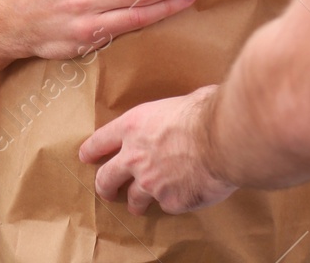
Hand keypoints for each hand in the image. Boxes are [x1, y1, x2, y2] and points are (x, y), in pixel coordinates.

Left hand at [79, 85, 237, 215]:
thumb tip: (188, 111)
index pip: (101, 141)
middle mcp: (135, 157)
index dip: (91, 150)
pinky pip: (167, 205)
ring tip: (138, 207)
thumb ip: (170, 115)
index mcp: (133, 126)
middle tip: (106, 191)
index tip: (86, 157)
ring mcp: (150, 182)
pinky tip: (179, 199)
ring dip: (135, 203)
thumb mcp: (178, 102)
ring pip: (133, 199)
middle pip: (106, 177)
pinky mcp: (170, 201)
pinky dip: (172, 202)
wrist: (222, 138)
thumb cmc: (205, 112)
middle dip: (104, 186)